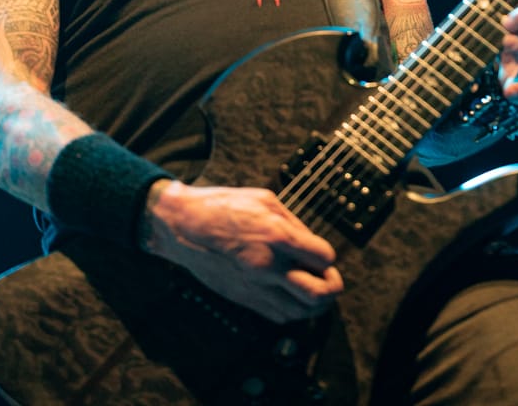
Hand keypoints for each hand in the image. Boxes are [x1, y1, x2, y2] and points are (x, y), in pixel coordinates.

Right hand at [141, 181, 343, 323]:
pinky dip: (293, 310)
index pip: (324, 258)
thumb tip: (311, 242)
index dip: (327, 256)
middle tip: (330, 278)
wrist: (184, 227)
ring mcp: (256, 286)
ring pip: (301, 311)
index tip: (320, 252)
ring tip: (312, 286)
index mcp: (277, 235)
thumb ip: (293, 222)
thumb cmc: (223, 207)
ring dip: (315, 302)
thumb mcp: (264, 200)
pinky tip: (290, 294)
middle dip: (333, 287)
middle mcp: (269, 265)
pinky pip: (279, 316)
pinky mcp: (244, 299)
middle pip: (319, 294)